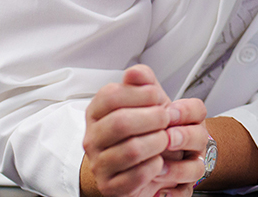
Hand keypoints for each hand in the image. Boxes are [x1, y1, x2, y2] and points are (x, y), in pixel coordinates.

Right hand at [81, 65, 208, 196]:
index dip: (141, 94)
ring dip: (157, 142)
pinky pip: (136, 175)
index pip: (111, 95)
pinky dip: (155, 166)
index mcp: (96, 113)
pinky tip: (158, 160)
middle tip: (166, 119)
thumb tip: (135, 72)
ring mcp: (99, 164)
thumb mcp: (146, 100)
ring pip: (131, 150)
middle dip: (153, 118)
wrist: (146, 162)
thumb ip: (142, 81)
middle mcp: (92, 138)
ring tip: (164, 140)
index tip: (157, 97)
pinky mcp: (110, 186)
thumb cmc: (146, 129)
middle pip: (121, 122)